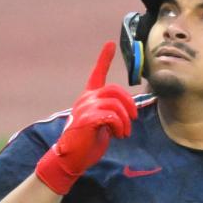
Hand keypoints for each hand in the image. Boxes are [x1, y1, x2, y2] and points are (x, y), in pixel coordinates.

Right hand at [35, 41, 137, 194]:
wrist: (70, 159)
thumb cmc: (87, 144)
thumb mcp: (101, 125)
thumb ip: (109, 113)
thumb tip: (125, 112)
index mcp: (88, 98)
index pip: (97, 74)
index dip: (104, 59)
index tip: (110, 44)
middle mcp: (85, 99)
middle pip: (115, 91)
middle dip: (129, 105)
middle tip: (132, 120)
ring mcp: (85, 108)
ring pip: (115, 104)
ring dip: (125, 121)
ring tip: (123, 133)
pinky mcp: (86, 120)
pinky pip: (111, 116)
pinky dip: (119, 126)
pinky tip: (117, 135)